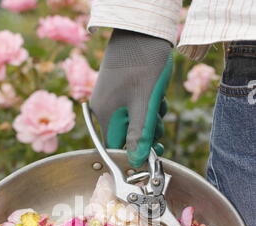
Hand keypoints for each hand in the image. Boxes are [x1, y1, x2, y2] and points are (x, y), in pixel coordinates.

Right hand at [90, 29, 171, 167]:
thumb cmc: (144, 64)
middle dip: (147, 131)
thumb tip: (136, 161)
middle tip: (159, 121)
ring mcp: (110, 97)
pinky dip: (147, 105)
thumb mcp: (145, 104)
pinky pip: (133, 107)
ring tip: (158, 101)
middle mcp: (102, 108)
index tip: (156, 150)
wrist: (142, 28)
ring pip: (133, 120)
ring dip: (150, 117)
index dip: (136, 153)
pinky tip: (155, 93)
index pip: (117, 148)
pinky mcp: (118, 89)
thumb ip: (140, 135)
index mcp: (105, 115)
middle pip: (127, 135)